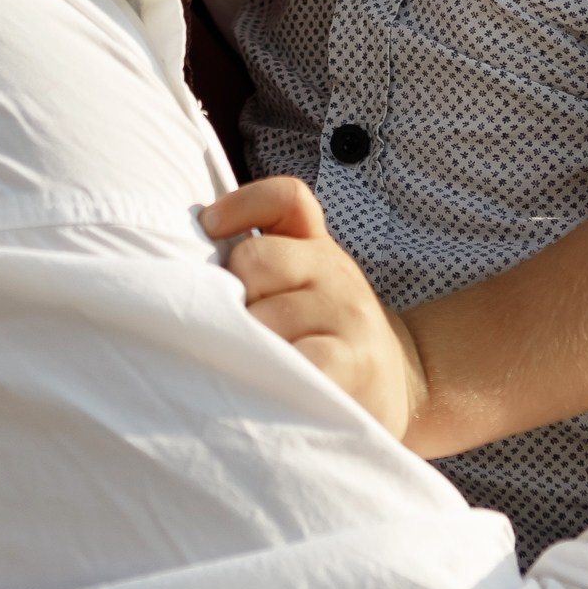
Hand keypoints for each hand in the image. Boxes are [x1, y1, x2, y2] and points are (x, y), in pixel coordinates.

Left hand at [201, 178, 425, 443]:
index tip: (209, 230)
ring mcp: (348, 314)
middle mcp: (335, 271)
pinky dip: (274, 374)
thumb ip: (261, 269)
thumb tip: (185, 271)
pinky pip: (297, 359)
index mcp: (316, 248)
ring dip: (247, 346)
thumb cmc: (328, 341)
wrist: (402, 390)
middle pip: (256, 258)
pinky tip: (271, 387)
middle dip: (232, 297)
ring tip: (253, 368)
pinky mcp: (353, 362)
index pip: (286, 198)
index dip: (240, 204)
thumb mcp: (303, 290)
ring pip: (267, 315)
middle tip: (237, 332)